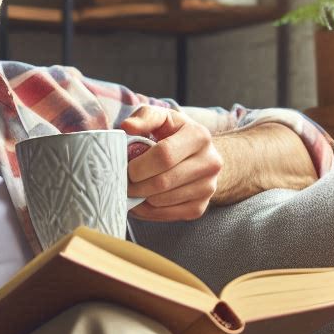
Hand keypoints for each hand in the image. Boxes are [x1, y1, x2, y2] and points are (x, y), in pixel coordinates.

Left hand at [119, 105, 222, 220]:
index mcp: (199, 136)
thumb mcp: (162, 118)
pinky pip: (166, 215)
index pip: (165, 155)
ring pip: (162, 201)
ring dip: (139, 199)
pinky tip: (140, 201)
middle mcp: (210, 163)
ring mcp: (208, 188)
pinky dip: (147, 211)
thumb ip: (144, 117)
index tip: (126, 168)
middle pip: (163, 182)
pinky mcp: (200, 207)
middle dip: (136, 185)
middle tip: (123, 183)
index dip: (140, 165)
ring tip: (130, 190)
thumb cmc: (173, 134)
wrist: (199, 155)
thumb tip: (127, 127)